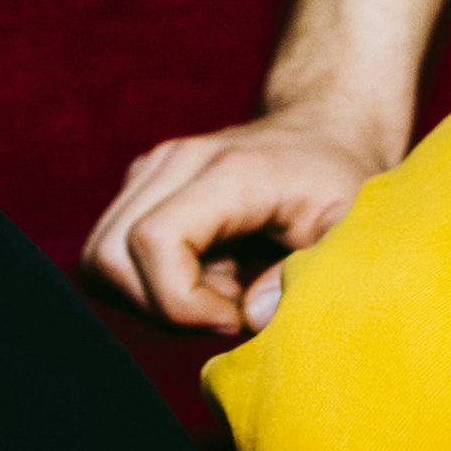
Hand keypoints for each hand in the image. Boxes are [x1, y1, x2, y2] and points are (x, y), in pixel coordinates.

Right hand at [84, 103, 397, 333]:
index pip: (154, 242)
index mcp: (229, 174)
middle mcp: (177, 163)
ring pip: (100, 260)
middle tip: (229, 311)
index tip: (238, 316)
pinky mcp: (140, 185)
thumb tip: (251, 316)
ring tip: (221, 291)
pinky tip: (209, 274)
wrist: (324, 133)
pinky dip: (151, 282)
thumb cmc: (339, 183)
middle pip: (109, 257)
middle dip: (162, 309)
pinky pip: (112, 253)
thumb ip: (311, 273)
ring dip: (153, 298)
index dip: (181, 302)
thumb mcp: (350, 229)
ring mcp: (152, 169)